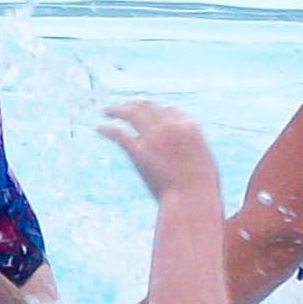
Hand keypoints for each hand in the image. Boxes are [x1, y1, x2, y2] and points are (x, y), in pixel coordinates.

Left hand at [99, 100, 219, 200]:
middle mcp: (170, 127)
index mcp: (189, 126)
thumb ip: (190, 148)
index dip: (158, 111)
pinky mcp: (138, 151)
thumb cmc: (201, 186)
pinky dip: (108, 129)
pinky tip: (100, 128)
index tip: (150, 112)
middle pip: (150, 107)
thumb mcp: (202, 160)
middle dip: (137, 105)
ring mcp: (153, 138)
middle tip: (127, 106)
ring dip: (119, 110)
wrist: (191, 199)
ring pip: (132, 114)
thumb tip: (184, 151)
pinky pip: (119, 134)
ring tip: (107, 110)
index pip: (170, 110)